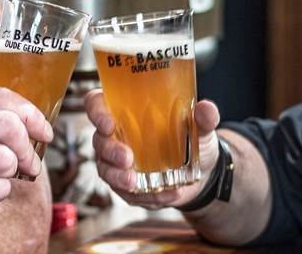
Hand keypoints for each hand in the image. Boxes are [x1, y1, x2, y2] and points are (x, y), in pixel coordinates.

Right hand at [85, 89, 220, 208]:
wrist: (202, 172)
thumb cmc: (193, 140)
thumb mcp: (201, 128)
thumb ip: (204, 118)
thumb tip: (205, 108)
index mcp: (126, 112)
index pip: (97, 104)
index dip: (96, 111)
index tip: (108, 123)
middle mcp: (116, 136)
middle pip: (99, 140)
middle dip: (110, 151)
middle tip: (127, 158)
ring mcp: (118, 163)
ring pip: (106, 170)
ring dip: (118, 178)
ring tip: (135, 183)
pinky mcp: (128, 186)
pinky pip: (127, 194)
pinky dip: (146, 197)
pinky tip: (166, 195)